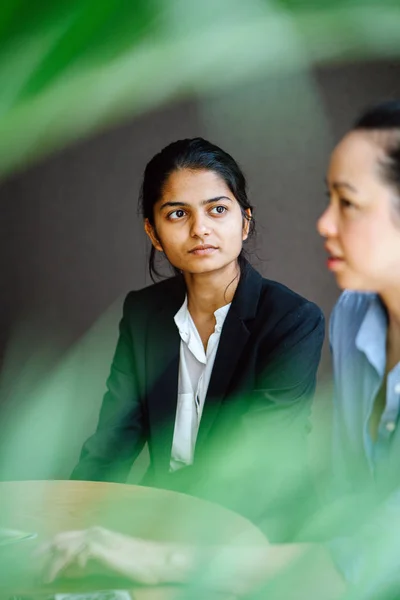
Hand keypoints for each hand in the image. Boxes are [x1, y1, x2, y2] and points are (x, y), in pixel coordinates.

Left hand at [36, 526, 170, 584]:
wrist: (155, 561)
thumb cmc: (132, 563)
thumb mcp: (103, 564)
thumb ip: (85, 563)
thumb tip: (66, 568)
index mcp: (93, 534)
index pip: (62, 538)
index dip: (46, 549)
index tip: (34, 561)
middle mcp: (93, 532)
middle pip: (60, 541)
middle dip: (44, 556)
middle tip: (35, 572)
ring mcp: (99, 538)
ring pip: (68, 547)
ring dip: (55, 564)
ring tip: (48, 578)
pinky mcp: (105, 548)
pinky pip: (84, 553)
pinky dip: (74, 562)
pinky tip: (74, 571)